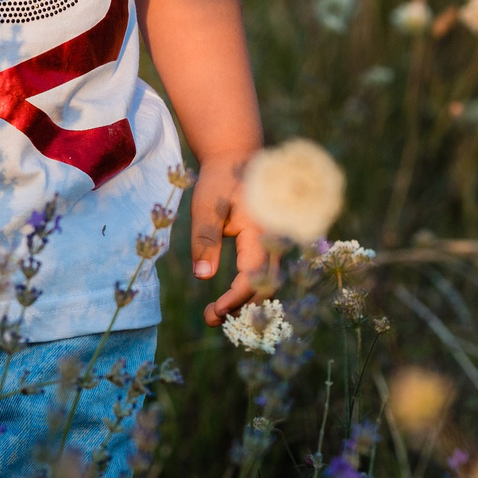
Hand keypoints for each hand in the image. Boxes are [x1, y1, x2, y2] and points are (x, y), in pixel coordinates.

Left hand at [189, 155, 267, 325]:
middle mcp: (274, 241)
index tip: (215, 311)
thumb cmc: (220, 180)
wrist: (237, 159)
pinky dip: (247, 290)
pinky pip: (263, 273)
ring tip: (214, 313)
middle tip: (210, 318)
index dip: (236, 298)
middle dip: (241, 308)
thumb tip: (203, 276)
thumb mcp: (206, 206)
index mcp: (261, 230)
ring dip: (244, 302)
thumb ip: (206, 239)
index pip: (254, 276)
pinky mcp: (266, 245)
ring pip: (266, 282)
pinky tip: (227, 299)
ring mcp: (273, 243)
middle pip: (266, 286)